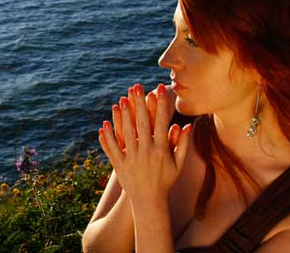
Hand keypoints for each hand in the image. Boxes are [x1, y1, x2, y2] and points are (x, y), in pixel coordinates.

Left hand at [98, 83, 191, 200]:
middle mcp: (146, 152)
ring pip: (126, 133)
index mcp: (162, 150)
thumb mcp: (178, 165)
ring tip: (120, 100)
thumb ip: (183, 145)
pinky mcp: (120, 166)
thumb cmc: (166, 181)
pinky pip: (113, 149)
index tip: (159, 89)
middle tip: (136, 87)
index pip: (161, 122)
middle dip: (139, 104)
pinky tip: (104, 124)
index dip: (161, 105)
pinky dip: (107, 137)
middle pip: (142, 123)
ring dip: (123, 116)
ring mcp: (132, 159)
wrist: (149, 202)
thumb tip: (186, 125)